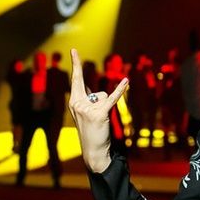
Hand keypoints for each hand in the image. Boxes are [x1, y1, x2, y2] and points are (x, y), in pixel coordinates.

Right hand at [68, 48, 127, 172]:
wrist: (94, 151)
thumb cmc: (92, 131)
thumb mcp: (85, 114)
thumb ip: (88, 100)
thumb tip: (94, 90)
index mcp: (74, 103)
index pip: (75, 80)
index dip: (75, 65)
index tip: (73, 50)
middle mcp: (77, 104)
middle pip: (90, 87)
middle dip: (76, 64)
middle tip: (73, 49)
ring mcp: (87, 109)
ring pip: (104, 96)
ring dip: (106, 106)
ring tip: (101, 120)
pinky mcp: (99, 113)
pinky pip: (112, 98)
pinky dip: (120, 90)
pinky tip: (126, 81)